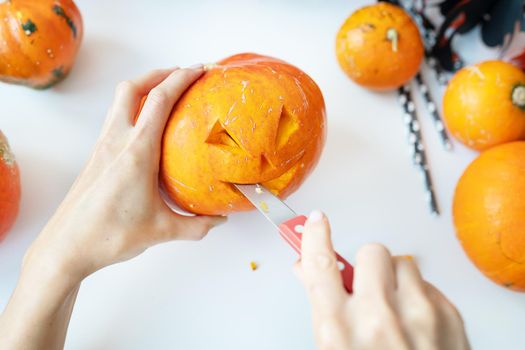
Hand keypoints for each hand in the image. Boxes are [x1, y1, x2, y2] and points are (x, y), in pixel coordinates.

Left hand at [25, 66, 225, 280]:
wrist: (66, 247)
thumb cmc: (110, 236)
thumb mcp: (162, 231)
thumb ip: (196, 225)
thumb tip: (219, 220)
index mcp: (137, 152)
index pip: (160, 100)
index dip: (181, 78)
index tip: (199, 70)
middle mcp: (116, 141)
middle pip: (133, 87)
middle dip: (159, 74)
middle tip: (181, 74)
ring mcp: (102, 147)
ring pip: (120, 101)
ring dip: (142, 89)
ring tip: (165, 95)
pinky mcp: (95, 157)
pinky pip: (115, 120)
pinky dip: (132, 110)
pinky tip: (146, 129)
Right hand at [295, 211, 469, 349]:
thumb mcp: (334, 349)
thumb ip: (322, 306)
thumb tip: (308, 269)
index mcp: (340, 330)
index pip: (321, 264)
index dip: (314, 236)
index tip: (314, 222)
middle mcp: (379, 317)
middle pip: (370, 252)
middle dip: (366, 266)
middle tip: (367, 288)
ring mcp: (419, 314)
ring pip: (403, 263)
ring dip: (396, 281)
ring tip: (396, 310)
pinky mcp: (450, 316)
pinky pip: (428, 284)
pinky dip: (419, 298)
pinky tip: (416, 324)